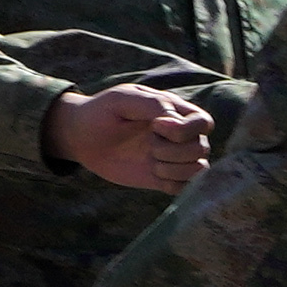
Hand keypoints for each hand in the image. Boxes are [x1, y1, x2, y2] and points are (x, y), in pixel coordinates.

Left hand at [44, 86, 214, 190]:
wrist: (82, 138)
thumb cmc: (102, 112)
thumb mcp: (123, 98)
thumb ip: (153, 103)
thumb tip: (176, 118)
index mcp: (176, 112)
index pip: (204, 122)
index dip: (185, 129)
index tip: (155, 126)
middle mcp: (180, 136)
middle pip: (201, 148)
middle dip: (174, 151)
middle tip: (149, 147)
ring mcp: (173, 158)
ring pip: (198, 169)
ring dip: (173, 169)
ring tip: (151, 162)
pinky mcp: (164, 178)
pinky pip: (185, 188)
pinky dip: (172, 185)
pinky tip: (154, 175)